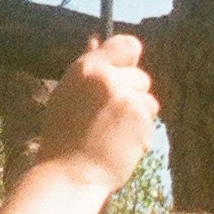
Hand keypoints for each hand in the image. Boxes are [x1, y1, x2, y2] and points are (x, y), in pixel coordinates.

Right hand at [33, 35, 156, 192]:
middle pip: (141, 77)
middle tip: (110, 119)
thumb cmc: (64, 139)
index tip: (127, 72)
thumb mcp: (67, 96)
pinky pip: (150, 121)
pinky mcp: (140, 117)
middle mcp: (107, 78)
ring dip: (139, 116)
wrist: (70, 175)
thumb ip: (89, 71)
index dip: (131, 59)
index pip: (127, 44)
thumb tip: (95, 38)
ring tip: (113, 134)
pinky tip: (121, 146)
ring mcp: (126, 97)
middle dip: (133, 96)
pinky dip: (141, 134)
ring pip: (150, 101)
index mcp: (86, 69)